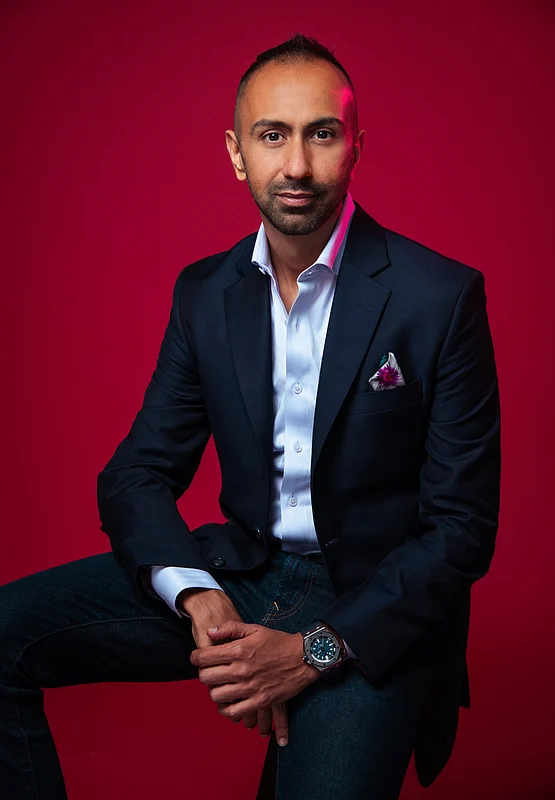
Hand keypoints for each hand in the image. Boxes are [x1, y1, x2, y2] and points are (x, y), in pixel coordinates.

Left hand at [190, 619, 320, 721]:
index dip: (195, 658)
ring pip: (216, 696)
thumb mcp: (255, 628)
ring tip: (219, 686)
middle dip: (203, 674)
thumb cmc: (278, 642)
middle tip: (209, 672)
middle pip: (206, 678)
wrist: (303, 657)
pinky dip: (226, 709)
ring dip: (214, 691)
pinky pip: (233, 712)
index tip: (197, 658)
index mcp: (239, 650)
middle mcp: (241, 670)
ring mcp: (250, 688)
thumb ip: (230, 628)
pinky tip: (228, 702)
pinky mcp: (259, 701)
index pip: (204, 657)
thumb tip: (210, 632)